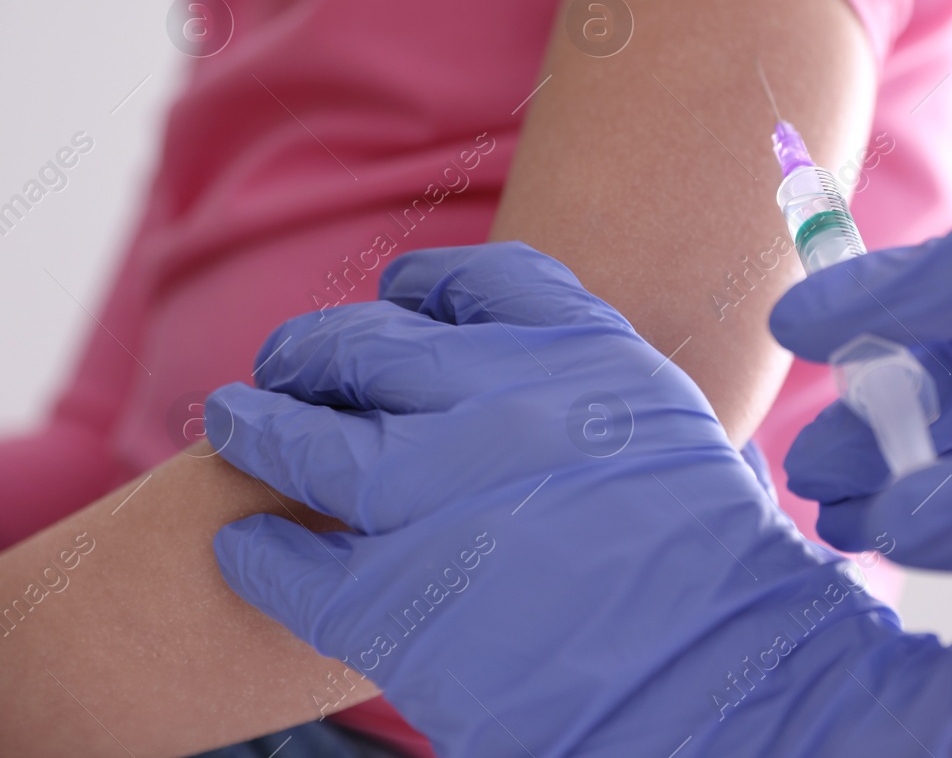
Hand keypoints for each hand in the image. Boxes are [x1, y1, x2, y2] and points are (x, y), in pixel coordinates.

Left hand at [208, 242, 951, 756]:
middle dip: (315, 349)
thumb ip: (595, 383)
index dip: (416, 287)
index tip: (394, 302)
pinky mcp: (392, 597)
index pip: (467, 281)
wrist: (718, 670)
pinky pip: (285, 558)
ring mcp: (434, 495)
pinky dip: (257, 551)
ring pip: (302, 438)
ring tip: (234, 423)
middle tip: (287, 364)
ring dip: (256, 426)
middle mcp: (497, 401)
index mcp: (577, 351)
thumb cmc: (713, 560)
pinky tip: (250, 549)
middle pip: (366, 345)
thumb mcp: (668, 427)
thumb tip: (543, 377)